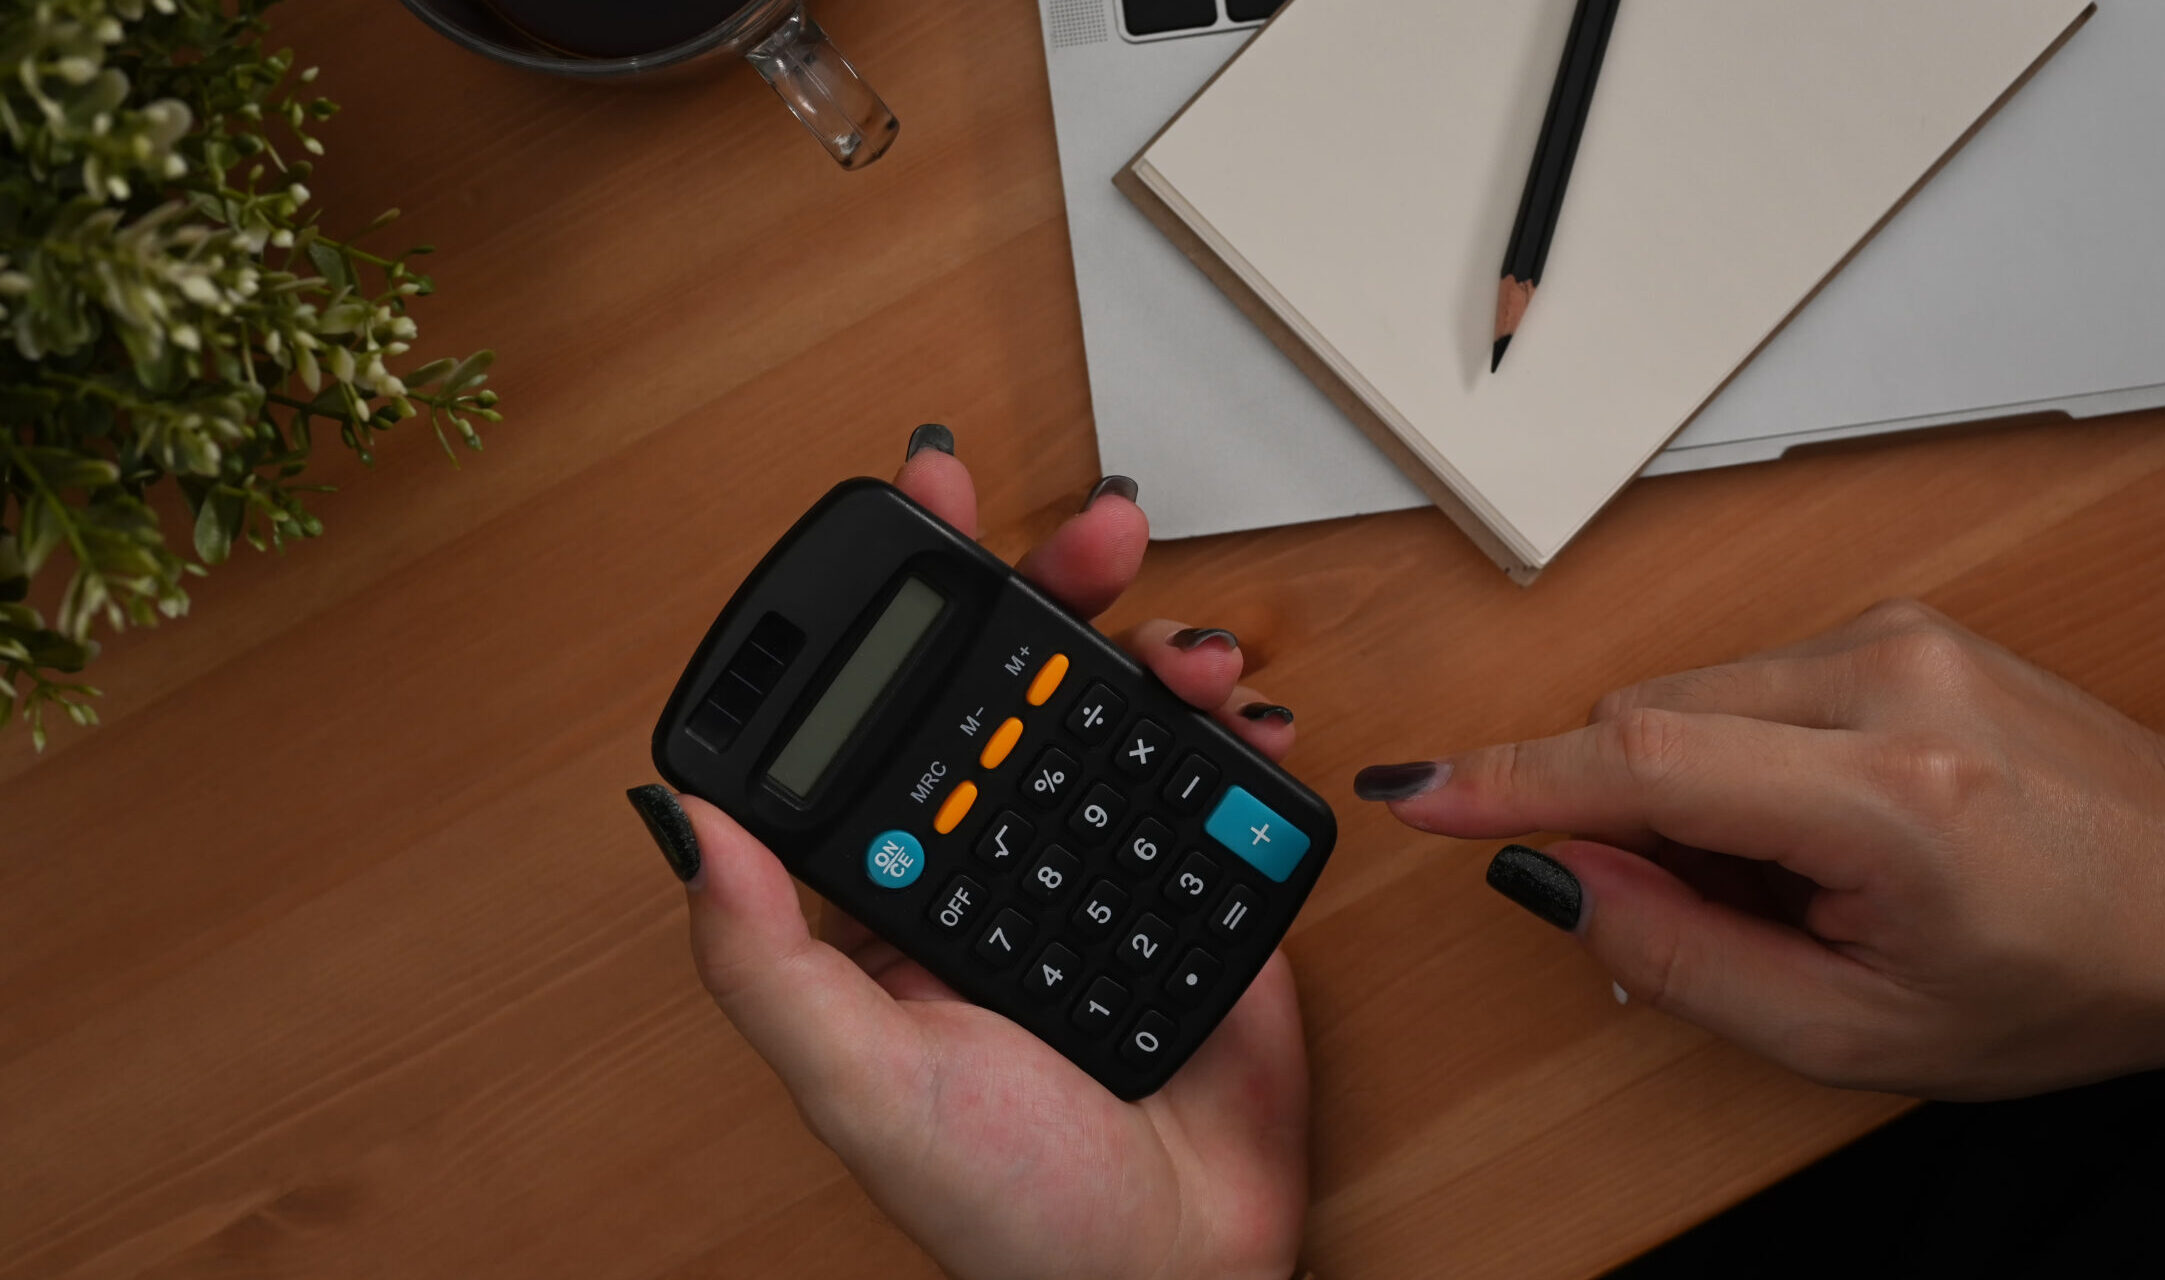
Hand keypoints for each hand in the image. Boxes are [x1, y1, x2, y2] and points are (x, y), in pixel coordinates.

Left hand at [638, 439, 1306, 1279]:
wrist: (1173, 1277)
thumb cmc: (1004, 1212)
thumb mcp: (859, 1081)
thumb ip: (764, 955)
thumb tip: (679, 819)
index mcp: (897, 895)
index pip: (887, 721)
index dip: (897, 612)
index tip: (918, 511)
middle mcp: (994, 865)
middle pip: (1013, 688)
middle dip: (1048, 590)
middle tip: (1091, 533)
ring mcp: (1101, 868)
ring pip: (1118, 715)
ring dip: (1149, 646)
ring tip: (1183, 641)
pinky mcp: (1202, 892)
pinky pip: (1215, 784)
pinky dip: (1233, 732)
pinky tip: (1237, 712)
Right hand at [1361, 599, 2164, 1098]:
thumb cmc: (2083, 974)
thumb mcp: (1864, 1032)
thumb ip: (1682, 956)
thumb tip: (1558, 877)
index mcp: (1890, 795)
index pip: (1642, 761)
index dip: (1507, 782)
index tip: (1414, 794)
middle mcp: (1889, 678)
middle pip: (1649, 717)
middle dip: (1625, 819)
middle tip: (1712, 921)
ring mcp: (1899, 635)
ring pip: (1692, 698)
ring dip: (1690, 794)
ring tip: (1803, 885)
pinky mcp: (1902, 624)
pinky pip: (1748, 683)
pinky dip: (1740, 762)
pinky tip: (1821, 832)